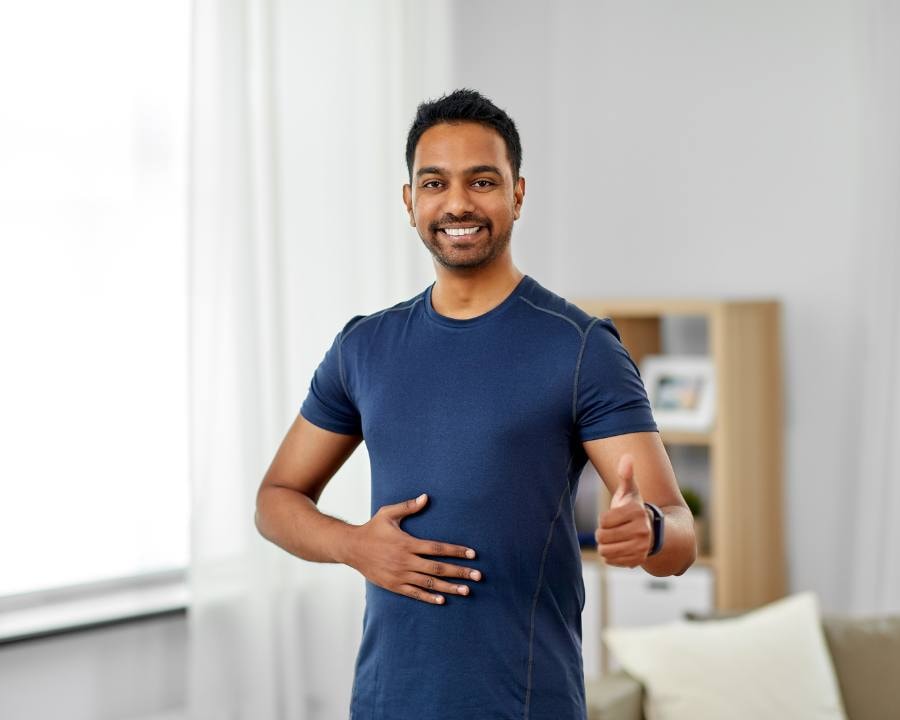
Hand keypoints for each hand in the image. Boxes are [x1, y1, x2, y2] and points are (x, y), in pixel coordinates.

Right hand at [345, 493, 481, 604]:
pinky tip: (443, 600)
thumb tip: (426, 497)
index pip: (437, 548)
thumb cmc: (372, 528)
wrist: (351, 548)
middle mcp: (405, 561)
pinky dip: (429, 597)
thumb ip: (408, 506)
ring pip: (429, 583)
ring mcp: (400, 575)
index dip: (456, 551)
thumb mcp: (388, 513)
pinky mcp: (394, 585)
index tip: (472, 554)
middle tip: (478, 576)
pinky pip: (415, 593)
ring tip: (467, 591)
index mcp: (407, 543)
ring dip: (449, 587)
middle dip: (460, 572)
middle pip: (438, 568)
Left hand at [595, 453, 653, 567]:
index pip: (604, 520)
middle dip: (602, 534)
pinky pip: (611, 561)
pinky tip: (618, 549)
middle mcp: (642, 530)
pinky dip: (610, 556)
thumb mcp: (630, 491)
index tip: (611, 518)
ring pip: (605, 550)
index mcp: (637, 512)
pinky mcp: (637, 561)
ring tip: (612, 540)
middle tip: (609, 530)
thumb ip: (626, 475)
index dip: (604, 520)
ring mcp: (640, 547)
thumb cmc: (633, 509)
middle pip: (603, 537)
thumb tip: (627, 456)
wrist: (651, 531)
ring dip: (604, 546)